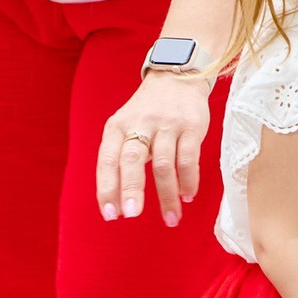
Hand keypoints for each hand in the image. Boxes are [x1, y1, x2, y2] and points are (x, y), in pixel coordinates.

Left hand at [97, 70, 213, 223]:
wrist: (176, 78)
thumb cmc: (147, 113)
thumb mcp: (126, 127)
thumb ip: (121, 157)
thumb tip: (119, 200)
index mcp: (117, 127)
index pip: (107, 160)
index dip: (107, 188)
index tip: (110, 214)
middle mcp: (139, 125)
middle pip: (132, 160)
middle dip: (131, 190)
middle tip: (131, 215)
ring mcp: (166, 125)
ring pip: (163, 164)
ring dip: (167, 195)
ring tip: (170, 218)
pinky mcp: (191, 127)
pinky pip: (188, 158)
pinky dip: (188, 181)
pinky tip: (187, 196)